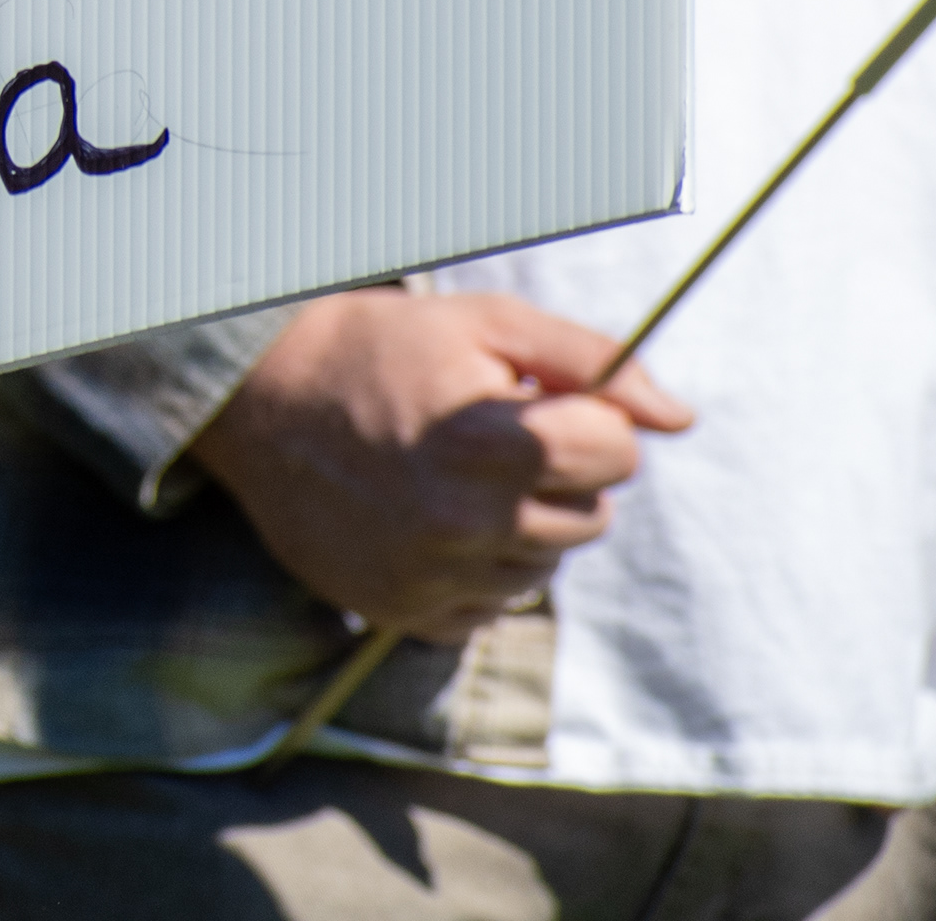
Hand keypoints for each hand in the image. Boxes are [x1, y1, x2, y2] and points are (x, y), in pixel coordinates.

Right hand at [190, 289, 692, 642]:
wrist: (255, 399)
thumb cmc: (378, 348)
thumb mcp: (483, 323)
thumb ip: (591, 362)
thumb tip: (680, 419)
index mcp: (487, 445)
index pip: (618, 454)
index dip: (589, 420)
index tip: (536, 402)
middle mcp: (462, 524)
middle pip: (590, 517)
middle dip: (560, 474)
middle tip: (491, 438)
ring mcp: (430, 577)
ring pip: (545, 567)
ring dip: (521, 524)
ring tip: (457, 476)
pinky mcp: (403, 612)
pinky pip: (490, 607)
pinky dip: (477, 569)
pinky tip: (431, 521)